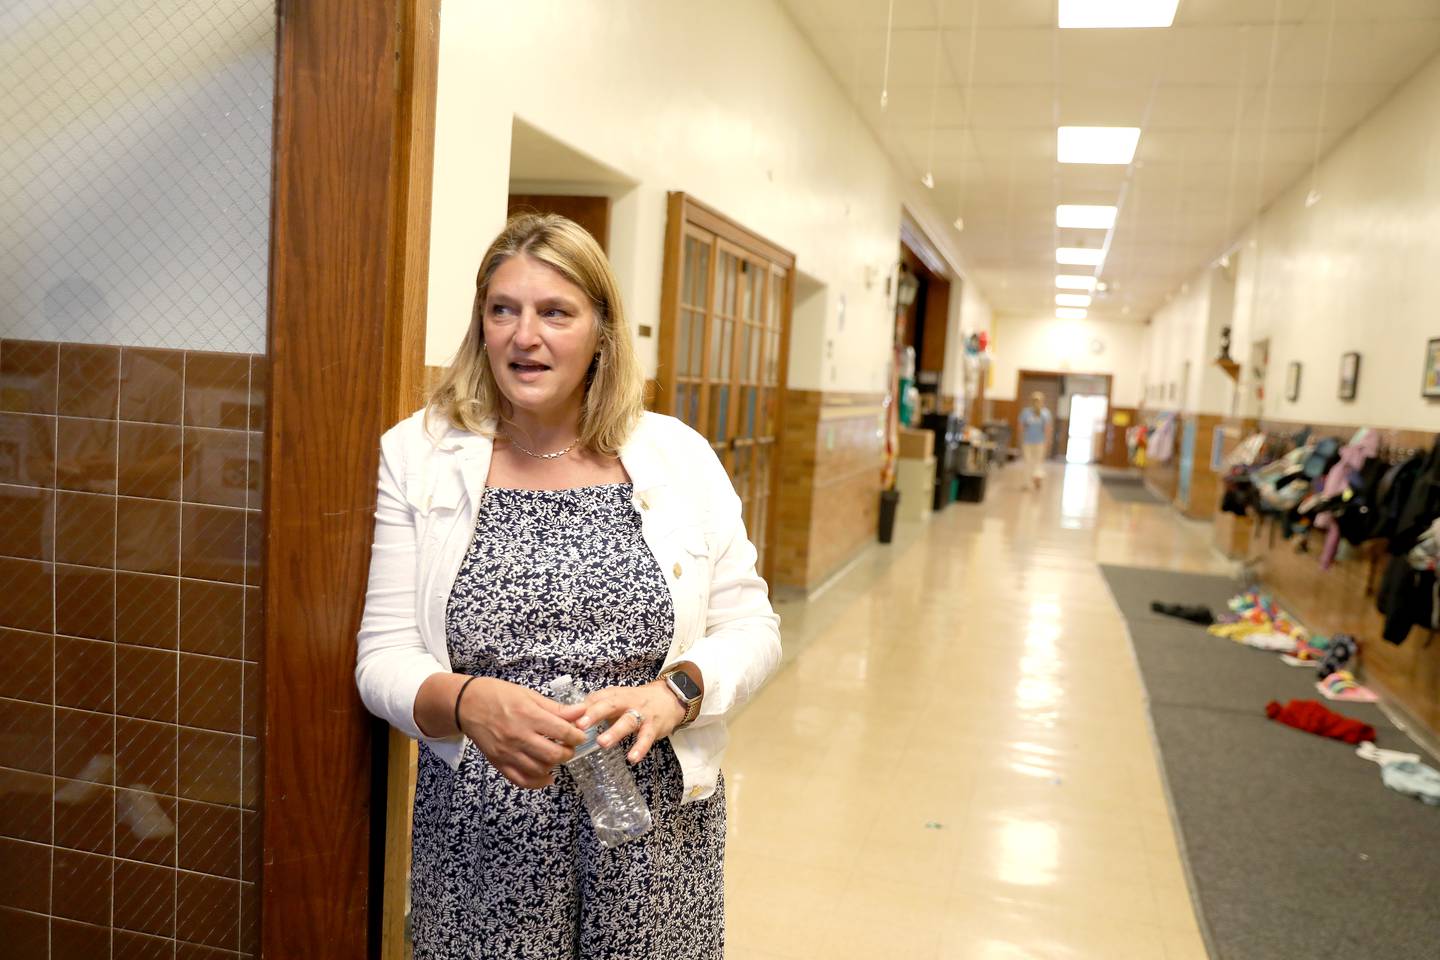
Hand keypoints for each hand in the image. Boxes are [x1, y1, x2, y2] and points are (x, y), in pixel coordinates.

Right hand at [458, 677, 587, 788]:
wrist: (467, 704)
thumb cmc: (498, 695)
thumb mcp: (529, 695)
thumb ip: (556, 708)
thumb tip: (581, 711)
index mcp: (528, 716)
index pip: (562, 732)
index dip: (577, 736)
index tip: (580, 735)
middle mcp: (518, 737)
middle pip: (553, 754)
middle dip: (568, 753)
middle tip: (570, 747)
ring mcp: (507, 752)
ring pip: (539, 769)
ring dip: (554, 765)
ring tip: (556, 756)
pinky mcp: (499, 763)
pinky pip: (521, 780)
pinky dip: (537, 782)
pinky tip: (547, 776)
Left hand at [576, 681, 686, 764]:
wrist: (669, 698)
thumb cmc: (635, 702)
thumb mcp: (615, 700)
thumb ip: (595, 708)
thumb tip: (569, 720)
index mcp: (613, 695)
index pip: (594, 699)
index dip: (580, 709)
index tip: (565, 719)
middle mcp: (626, 701)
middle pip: (609, 705)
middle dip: (594, 715)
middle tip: (580, 726)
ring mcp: (641, 713)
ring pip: (628, 721)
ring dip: (615, 732)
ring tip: (602, 743)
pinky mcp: (654, 726)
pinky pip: (646, 737)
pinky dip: (640, 748)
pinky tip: (632, 758)